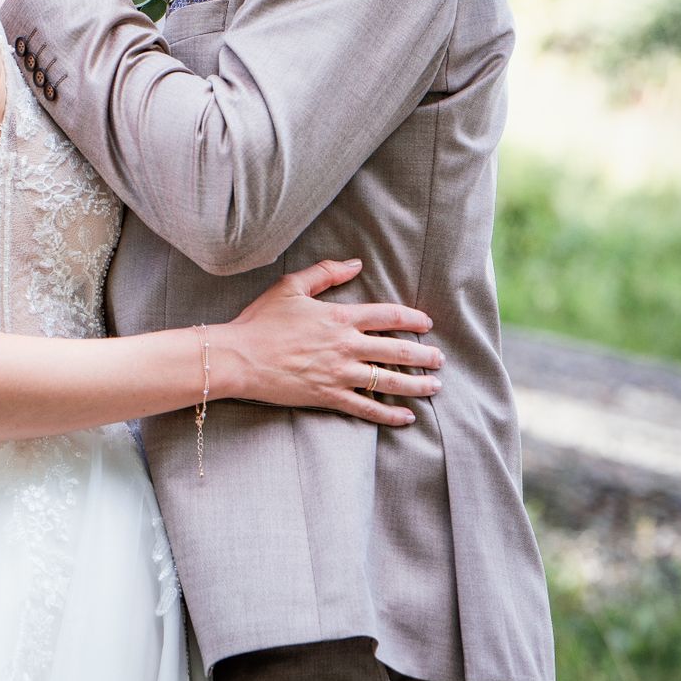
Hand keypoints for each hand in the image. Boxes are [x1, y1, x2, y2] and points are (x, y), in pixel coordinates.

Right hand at [218, 258, 443, 426]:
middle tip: (440, 359)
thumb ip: (326, 273)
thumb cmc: (262, 321)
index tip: (427, 323)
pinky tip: (406, 417)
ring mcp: (339, 374)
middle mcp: (346, 346)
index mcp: (340, 317)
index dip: (412, 319)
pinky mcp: (329, 396)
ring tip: (434, 386)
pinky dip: (389, 415)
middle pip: (397, 350)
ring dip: (416, 384)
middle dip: (424, 355)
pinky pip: (367, 408)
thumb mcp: (291, 287)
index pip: (388, 315)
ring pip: (389, 381)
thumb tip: (356, 263)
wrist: (240, 358)